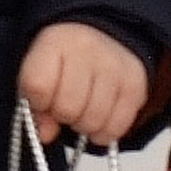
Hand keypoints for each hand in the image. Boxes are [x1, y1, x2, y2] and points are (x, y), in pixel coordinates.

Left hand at [18, 19, 151, 146]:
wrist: (100, 35)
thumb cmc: (63, 60)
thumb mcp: (38, 71)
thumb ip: (35, 104)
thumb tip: (43, 134)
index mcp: (55, 41)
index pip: (38, 87)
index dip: (38, 102)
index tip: (42, 99)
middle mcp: (87, 49)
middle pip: (67, 108)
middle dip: (61, 115)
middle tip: (64, 105)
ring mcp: (115, 66)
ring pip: (92, 122)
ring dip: (83, 125)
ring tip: (82, 109)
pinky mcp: (136, 85)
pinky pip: (116, 128)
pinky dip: (104, 132)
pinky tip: (99, 118)